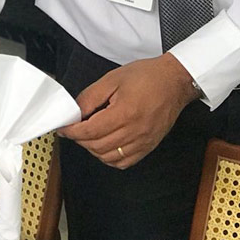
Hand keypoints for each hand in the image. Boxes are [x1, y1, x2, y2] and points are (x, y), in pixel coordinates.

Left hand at [59, 54, 197, 168]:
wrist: (175, 81)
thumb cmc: (148, 77)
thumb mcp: (112, 79)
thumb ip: (90, 97)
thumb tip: (75, 112)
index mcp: (124, 113)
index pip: (89, 131)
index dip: (72, 131)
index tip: (64, 128)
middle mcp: (134, 131)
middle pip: (96, 146)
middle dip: (80, 139)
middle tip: (75, 129)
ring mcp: (142, 141)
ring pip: (108, 157)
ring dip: (93, 149)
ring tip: (90, 136)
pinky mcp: (148, 146)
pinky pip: (124, 162)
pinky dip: (110, 158)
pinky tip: (106, 146)